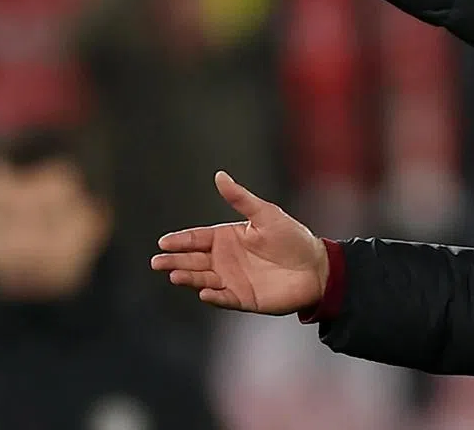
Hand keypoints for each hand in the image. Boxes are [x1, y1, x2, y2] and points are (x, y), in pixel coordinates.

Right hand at [150, 171, 328, 313]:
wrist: (316, 266)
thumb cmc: (292, 237)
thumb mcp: (265, 214)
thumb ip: (240, 198)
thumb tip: (219, 175)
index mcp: (228, 238)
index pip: (198, 238)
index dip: (181, 240)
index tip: (163, 242)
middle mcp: (225, 259)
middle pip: (194, 260)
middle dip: (175, 261)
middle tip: (157, 261)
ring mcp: (232, 280)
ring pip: (203, 279)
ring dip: (189, 277)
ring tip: (175, 274)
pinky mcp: (243, 298)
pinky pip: (223, 298)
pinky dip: (213, 296)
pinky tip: (204, 291)